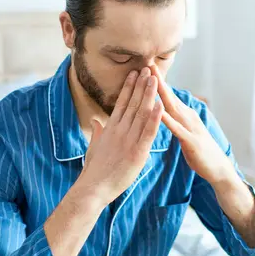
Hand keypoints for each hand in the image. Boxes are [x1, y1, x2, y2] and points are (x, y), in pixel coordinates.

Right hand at [78, 67, 163, 205]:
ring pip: (142, 113)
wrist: (93, 187)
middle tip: (147, 68)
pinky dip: (156, 118)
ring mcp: (128, 140)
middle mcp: (119, 130)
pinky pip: (149, 132)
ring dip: (149, 95)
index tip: (134, 74)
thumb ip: (98, 131)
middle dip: (141, 85)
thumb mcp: (94, 146)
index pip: (121, 103)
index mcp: (110, 128)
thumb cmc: (93, 170)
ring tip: (155, 79)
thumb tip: (95, 120)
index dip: (129, 87)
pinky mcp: (137, 152)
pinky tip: (161, 105)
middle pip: (132, 103)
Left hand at [149, 65, 236, 185]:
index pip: (167, 95)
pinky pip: (176, 128)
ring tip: (151, 80)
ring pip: (173, 107)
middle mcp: (187, 116)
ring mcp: (190, 127)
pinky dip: (167, 119)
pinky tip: (158, 111)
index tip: (144, 66)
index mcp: (183, 114)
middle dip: (158, 80)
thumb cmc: (198, 150)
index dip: (156, 81)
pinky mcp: (191, 140)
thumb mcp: (184, 130)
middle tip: (147, 63)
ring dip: (162, 93)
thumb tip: (164, 107)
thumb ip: (175, 118)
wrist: (217, 168)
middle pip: (169, 95)